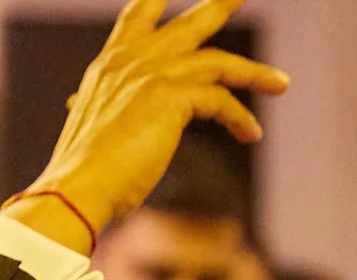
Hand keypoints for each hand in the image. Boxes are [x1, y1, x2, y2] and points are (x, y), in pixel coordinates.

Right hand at [19, 0, 289, 246]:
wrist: (77, 185)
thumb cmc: (82, 167)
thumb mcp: (88, 122)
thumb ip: (92, 104)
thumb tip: (74, 102)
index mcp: (110, 63)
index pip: (138, 14)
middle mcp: (132, 59)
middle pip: (189, 21)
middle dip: (223, 5)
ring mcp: (152, 73)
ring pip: (218, 62)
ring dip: (254, 74)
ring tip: (281, 84)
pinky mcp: (170, 96)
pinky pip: (221, 101)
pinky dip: (239, 119)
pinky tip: (251, 135)